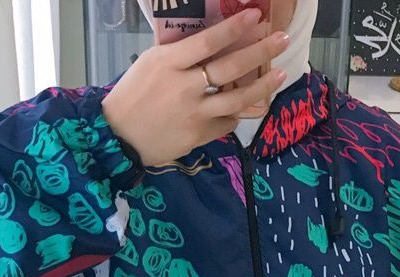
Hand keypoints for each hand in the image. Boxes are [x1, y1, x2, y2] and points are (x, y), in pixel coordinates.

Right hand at [101, 8, 289, 166]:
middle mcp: (184, 87)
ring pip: (236, 99)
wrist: (119, 137)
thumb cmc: (132, 96)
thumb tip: (210, 45)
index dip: (234, 27)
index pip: (208, 41)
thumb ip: (180, 56)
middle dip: (260, 51)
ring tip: (280, 74)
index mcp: (168, 63)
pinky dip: (237, 113)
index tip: (255, 16)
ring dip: (262, 86)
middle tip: (281, 40)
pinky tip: (248, 106)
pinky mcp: (197, 135)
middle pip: (230, 68)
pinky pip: (225, 122)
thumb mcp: (150, 65)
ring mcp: (193, 114)